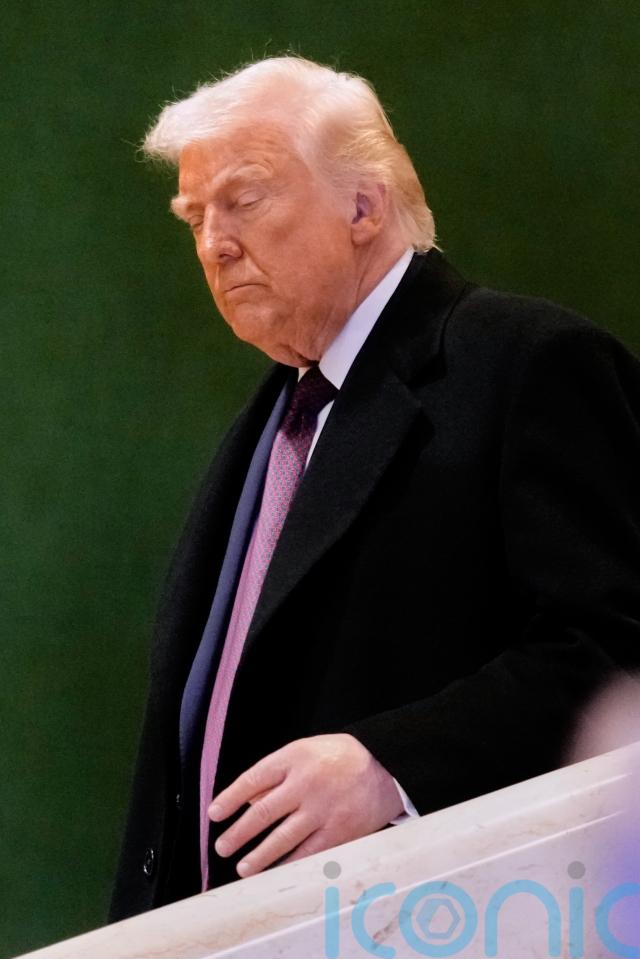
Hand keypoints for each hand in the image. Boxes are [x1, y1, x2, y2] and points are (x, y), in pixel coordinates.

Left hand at [209, 733, 403, 876]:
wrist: (386, 767)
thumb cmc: (340, 758)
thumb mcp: (304, 751)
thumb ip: (276, 773)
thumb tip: (246, 799)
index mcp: (295, 758)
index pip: (253, 779)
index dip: (230, 798)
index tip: (214, 813)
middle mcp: (307, 783)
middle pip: (264, 812)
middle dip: (239, 832)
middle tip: (222, 845)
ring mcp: (323, 810)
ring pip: (283, 838)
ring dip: (259, 855)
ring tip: (242, 867)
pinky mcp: (338, 832)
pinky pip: (307, 853)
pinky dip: (288, 864)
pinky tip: (275, 872)